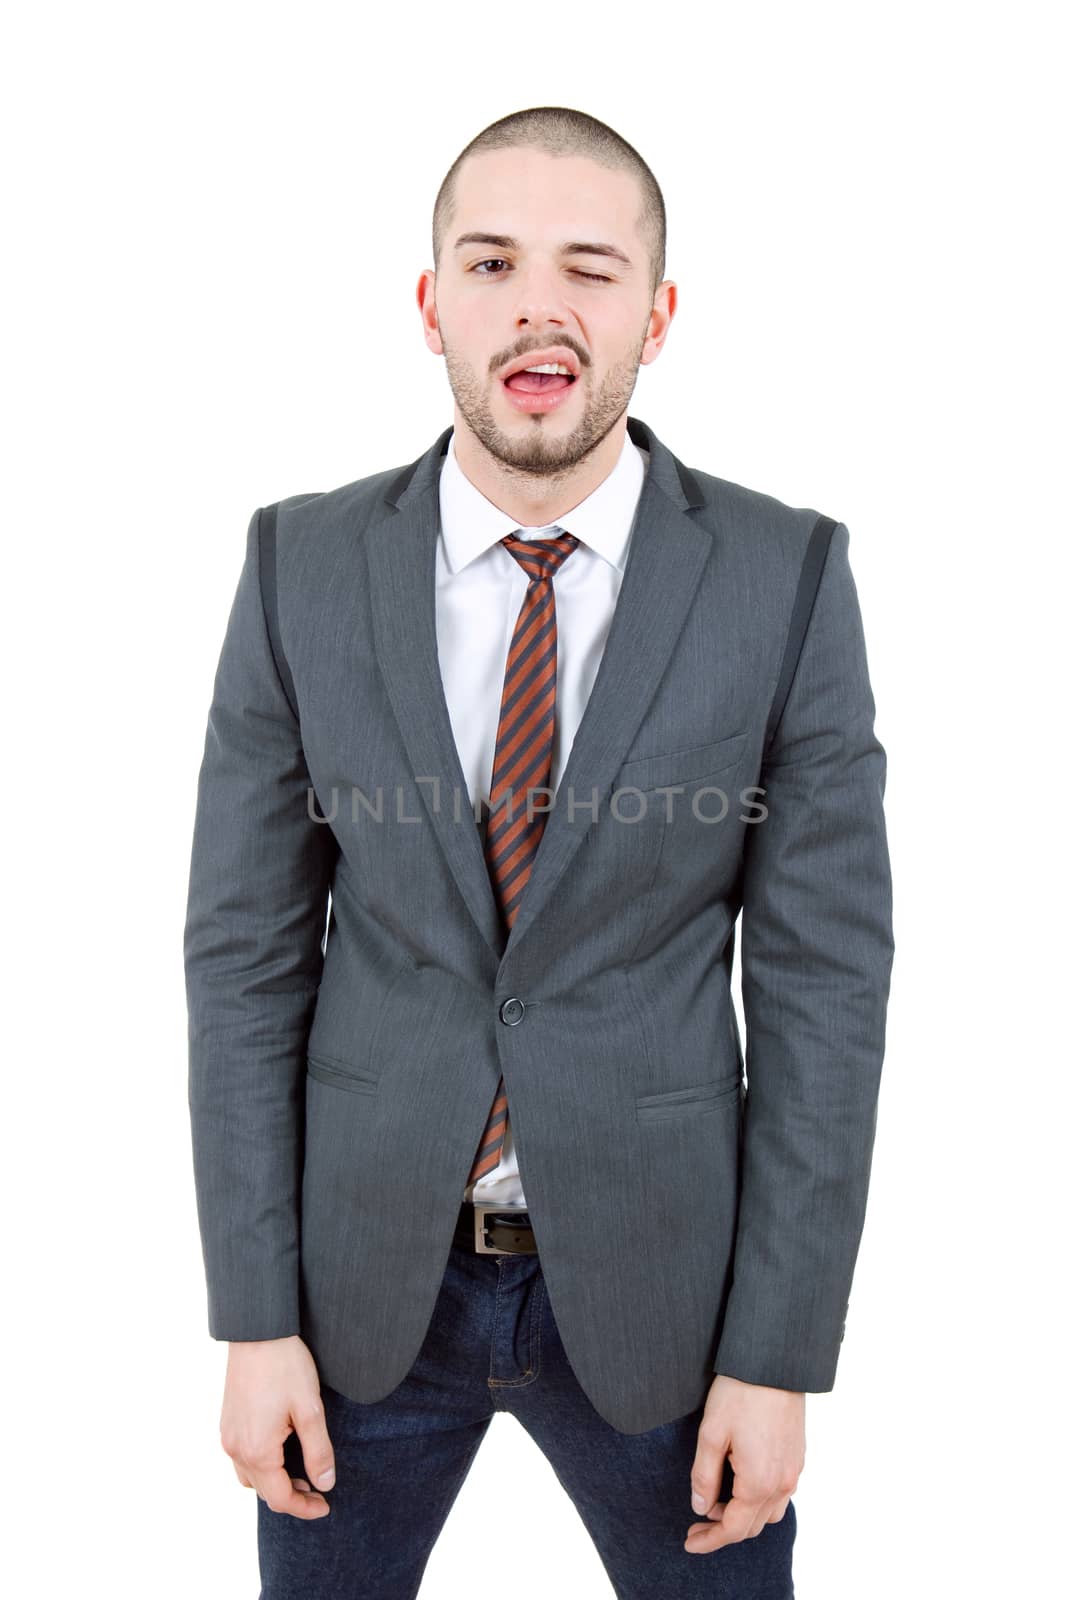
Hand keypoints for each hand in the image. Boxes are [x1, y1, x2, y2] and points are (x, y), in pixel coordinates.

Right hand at [220, 1335, 335, 1518]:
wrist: (257, 1331)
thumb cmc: (286, 1367)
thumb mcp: (310, 1409)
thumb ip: (318, 1451)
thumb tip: (325, 1484)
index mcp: (257, 1450)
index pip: (280, 1498)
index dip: (304, 1508)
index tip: (326, 1506)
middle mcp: (236, 1449)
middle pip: (263, 1491)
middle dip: (291, 1496)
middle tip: (318, 1489)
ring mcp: (228, 1435)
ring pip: (249, 1477)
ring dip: (274, 1482)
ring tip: (301, 1471)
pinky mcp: (227, 1422)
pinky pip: (241, 1458)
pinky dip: (261, 1465)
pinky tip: (280, 1450)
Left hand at [685, 1374, 804, 1554]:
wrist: (774, 1363)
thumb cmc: (740, 1394)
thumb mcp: (711, 1434)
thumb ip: (704, 1475)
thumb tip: (700, 1507)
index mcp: (758, 1482)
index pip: (733, 1528)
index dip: (709, 1540)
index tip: (689, 1542)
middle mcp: (781, 1483)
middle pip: (752, 1526)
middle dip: (722, 1530)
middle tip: (696, 1524)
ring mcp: (793, 1470)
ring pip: (769, 1513)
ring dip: (743, 1516)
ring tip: (716, 1501)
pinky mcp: (797, 1457)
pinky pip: (780, 1493)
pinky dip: (759, 1500)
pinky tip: (740, 1483)